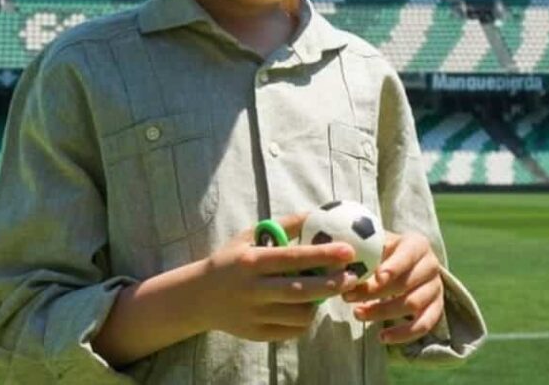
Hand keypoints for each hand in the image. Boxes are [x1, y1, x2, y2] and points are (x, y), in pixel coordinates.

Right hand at [200, 213, 360, 341]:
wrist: (197, 297)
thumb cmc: (230, 261)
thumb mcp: (248, 238)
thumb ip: (283, 226)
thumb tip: (316, 213)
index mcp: (252, 263)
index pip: (293, 258)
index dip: (323, 255)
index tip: (348, 251)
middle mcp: (253, 290)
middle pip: (300, 290)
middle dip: (331, 284)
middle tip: (351, 276)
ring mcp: (254, 315)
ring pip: (299, 314)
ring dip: (319, 303)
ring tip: (327, 291)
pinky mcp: (257, 333)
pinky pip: (292, 330)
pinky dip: (305, 320)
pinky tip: (308, 307)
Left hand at [342, 231, 443, 345]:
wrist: (408, 264)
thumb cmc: (386, 251)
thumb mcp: (378, 244)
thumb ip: (365, 250)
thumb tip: (343, 262)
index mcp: (417, 245)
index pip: (407, 256)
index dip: (393, 267)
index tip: (376, 277)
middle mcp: (431, 266)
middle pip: (405, 283)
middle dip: (374, 292)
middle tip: (348, 296)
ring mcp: (435, 288)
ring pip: (412, 305)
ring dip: (382, 312)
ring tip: (357, 313)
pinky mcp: (436, 309)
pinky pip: (423, 326)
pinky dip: (403, 334)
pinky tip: (382, 336)